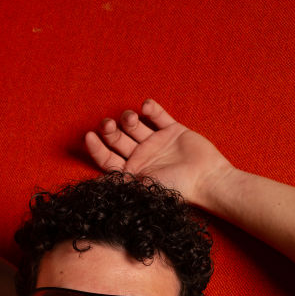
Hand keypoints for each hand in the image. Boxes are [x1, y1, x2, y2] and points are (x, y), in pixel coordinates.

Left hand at [84, 99, 232, 207]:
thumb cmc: (175, 189)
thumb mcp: (141, 189)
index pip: (107, 159)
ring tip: (131, 119)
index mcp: (132, 173)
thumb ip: (119, 184)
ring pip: (134, 125)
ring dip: (128, 118)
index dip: (97, 148)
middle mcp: (141, 157)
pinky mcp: (172, 130)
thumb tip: (95, 187)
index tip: (89, 136)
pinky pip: (157, 115)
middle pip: (117, 139)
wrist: (205, 180)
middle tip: (108, 125)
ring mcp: (156, 143)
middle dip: (110, 130)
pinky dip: (150, 108)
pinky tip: (146, 106)